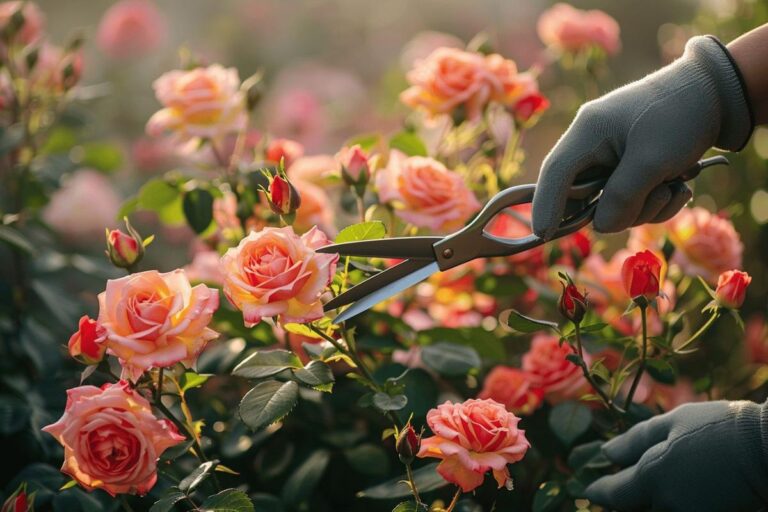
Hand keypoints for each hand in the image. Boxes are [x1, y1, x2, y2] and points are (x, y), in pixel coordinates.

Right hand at [532, 36, 752, 238]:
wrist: (715, 93)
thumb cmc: (679, 117)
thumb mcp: (652, 160)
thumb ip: (622, 197)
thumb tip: (602, 226)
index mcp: (587, 133)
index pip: (555, 174)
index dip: (545, 205)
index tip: (542, 234)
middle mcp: (592, 147)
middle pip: (584, 197)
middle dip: (620, 208)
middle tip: (655, 195)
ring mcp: (611, 160)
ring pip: (611, 206)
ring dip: (645, 206)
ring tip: (674, 185)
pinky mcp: (630, 170)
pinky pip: (632, 203)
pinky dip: (656, 203)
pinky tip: (678, 187)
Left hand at [585, 401, 767, 511]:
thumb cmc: (720, 427)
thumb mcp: (674, 423)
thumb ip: (637, 440)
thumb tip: (607, 453)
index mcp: (653, 477)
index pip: (614, 494)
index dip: (599, 491)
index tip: (588, 490)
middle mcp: (668, 504)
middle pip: (633, 511)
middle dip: (623, 502)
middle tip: (616, 490)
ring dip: (645, 505)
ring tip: (644, 490)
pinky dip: (666, 506)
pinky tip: (669, 493)